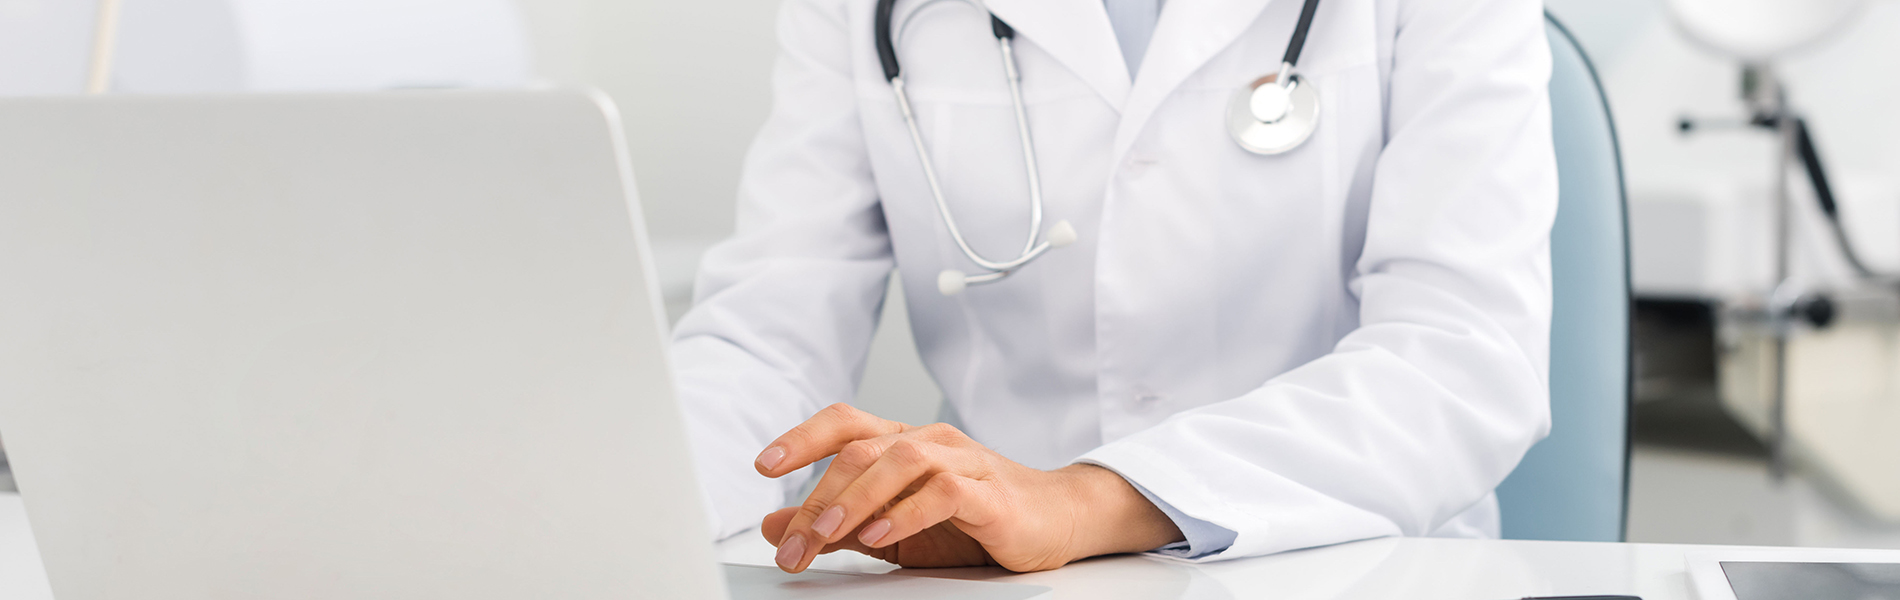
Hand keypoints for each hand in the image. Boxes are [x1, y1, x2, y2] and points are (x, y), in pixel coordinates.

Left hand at [754, 404, 1183, 572]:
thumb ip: (835, 526)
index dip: (801, 438)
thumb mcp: (889, 528)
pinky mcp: (989, 492)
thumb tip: (774, 527)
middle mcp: (929, 441)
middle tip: (792, 544)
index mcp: (902, 442)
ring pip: (899, 460)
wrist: (1053, 521)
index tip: (764, 466)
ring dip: (855, 500)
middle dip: (817, 498)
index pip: (844, 423)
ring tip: (827, 534)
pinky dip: (906, 512)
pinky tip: (881, 533)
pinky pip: (944, 490)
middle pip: (861, 450)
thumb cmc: (972, 521)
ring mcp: (961, 461)